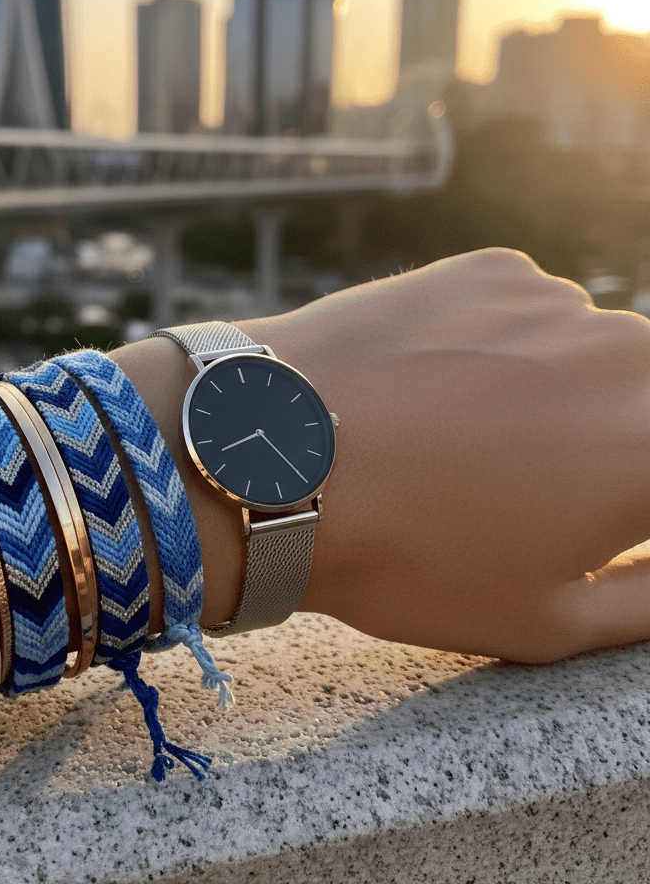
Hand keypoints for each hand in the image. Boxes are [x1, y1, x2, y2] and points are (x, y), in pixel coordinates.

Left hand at [239, 248, 649, 662]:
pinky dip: (502, 347)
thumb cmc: (406, 553)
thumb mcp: (548, 620)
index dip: (621, 503)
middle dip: (607, 448)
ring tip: (461, 439)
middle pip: (645, 406)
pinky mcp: (492, 269)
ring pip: (592, 355)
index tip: (580, 516)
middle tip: (521, 487)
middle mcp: (632, 359)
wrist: (276, 457)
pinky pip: (530, 313)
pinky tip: (433, 387)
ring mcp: (560, 302)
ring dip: (558, 393)